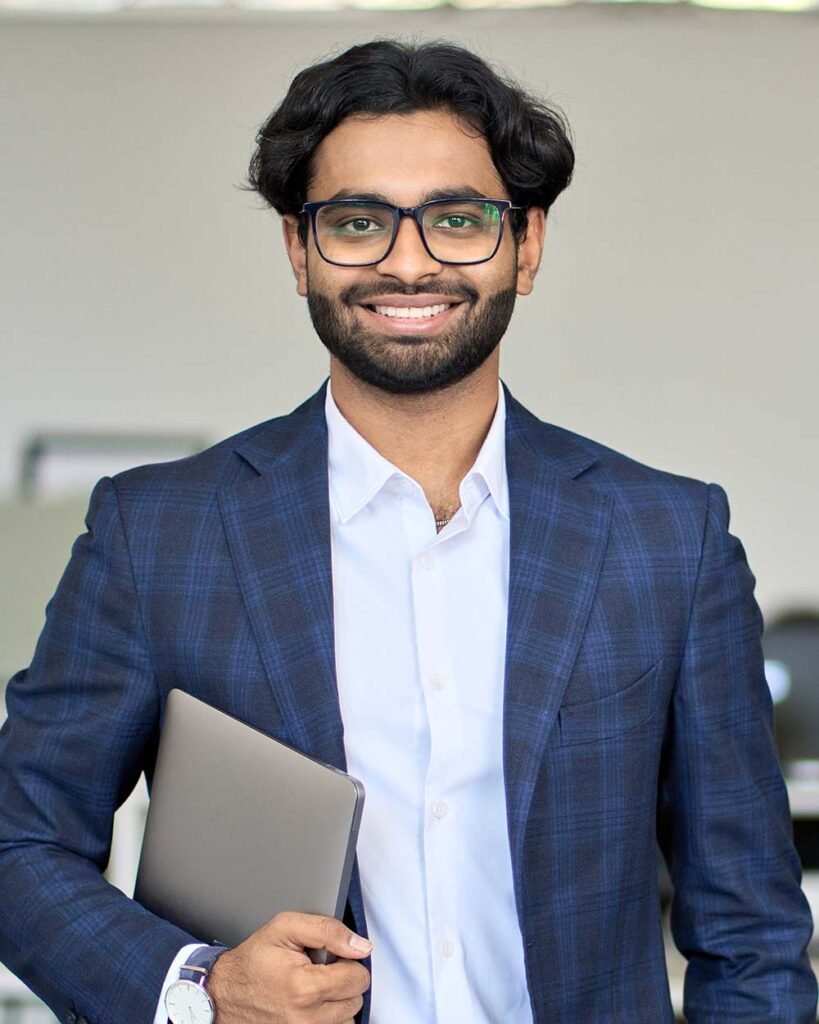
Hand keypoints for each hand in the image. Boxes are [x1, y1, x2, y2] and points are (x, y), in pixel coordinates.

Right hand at [207, 911, 371, 1023]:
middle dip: (344, 980)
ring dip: (338, 1002)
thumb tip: (361, 946)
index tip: (332, 957)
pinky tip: (313, 1004)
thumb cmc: (253, 960)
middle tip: (320, 970)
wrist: (224, 993)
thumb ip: (328, 931)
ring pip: (347, 1018)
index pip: (358, 977)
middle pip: (355, 999)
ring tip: (314, 987)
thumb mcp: (286, 927)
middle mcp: (307, 1019)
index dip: (348, 960)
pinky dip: (328, 1017)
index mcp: (305, 987)